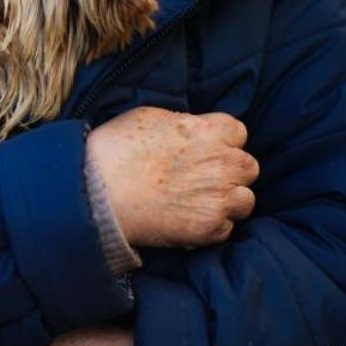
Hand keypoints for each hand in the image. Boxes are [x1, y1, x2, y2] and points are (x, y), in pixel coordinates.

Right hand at [86, 107, 258, 247]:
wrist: (97, 192)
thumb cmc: (115, 149)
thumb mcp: (150, 116)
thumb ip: (183, 123)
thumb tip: (192, 130)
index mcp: (208, 130)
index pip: (239, 133)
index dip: (222, 143)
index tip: (206, 151)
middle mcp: (221, 162)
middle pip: (248, 167)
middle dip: (231, 173)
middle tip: (204, 179)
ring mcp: (218, 197)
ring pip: (245, 200)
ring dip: (227, 202)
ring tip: (200, 204)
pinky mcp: (209, 228)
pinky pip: (227, 229)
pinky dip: (211, 227)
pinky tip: (188, 221)